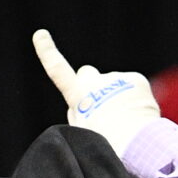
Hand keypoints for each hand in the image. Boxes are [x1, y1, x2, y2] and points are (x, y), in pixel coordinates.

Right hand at [32, 29, 158, 156]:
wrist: (135, 143)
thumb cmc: (106, 144)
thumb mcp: (82, 132)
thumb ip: (80, 111)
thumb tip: (93, 100)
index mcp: (77, 95)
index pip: (58, 70)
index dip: (47, 52)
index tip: (40, 34)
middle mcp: (94, 82)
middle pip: (87, 75)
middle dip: (92, 84)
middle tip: (101, 107)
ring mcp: (116, 78)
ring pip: (113, 86)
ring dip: (117, 98)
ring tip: (124, 121)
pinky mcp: (135, 79)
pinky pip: (132, 88)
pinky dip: (134, 99)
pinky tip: (138, 116)